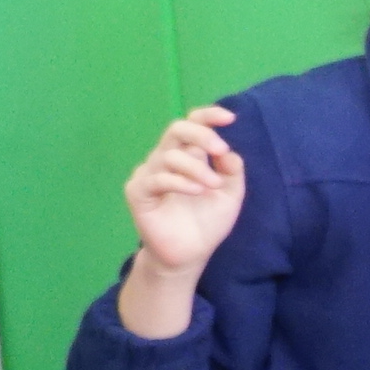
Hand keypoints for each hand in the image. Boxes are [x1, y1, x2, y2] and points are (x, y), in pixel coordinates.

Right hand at [123, 106, 244, 277]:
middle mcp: (165, 159)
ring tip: (212, 186)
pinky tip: (196, 191)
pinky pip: (155, 178)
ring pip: (169, 156)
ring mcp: (149, 174)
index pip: (192, 124)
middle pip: (176, 130)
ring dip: (196, 168)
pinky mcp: (137, 193)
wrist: (190, 253)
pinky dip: (179, 181)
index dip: (208, 116)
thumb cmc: (208, 221)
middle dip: (201, 134)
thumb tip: (229, 153)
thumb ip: (232, 172)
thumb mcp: (231, 195)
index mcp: (188, 156)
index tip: (229, 118)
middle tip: (220, 150)